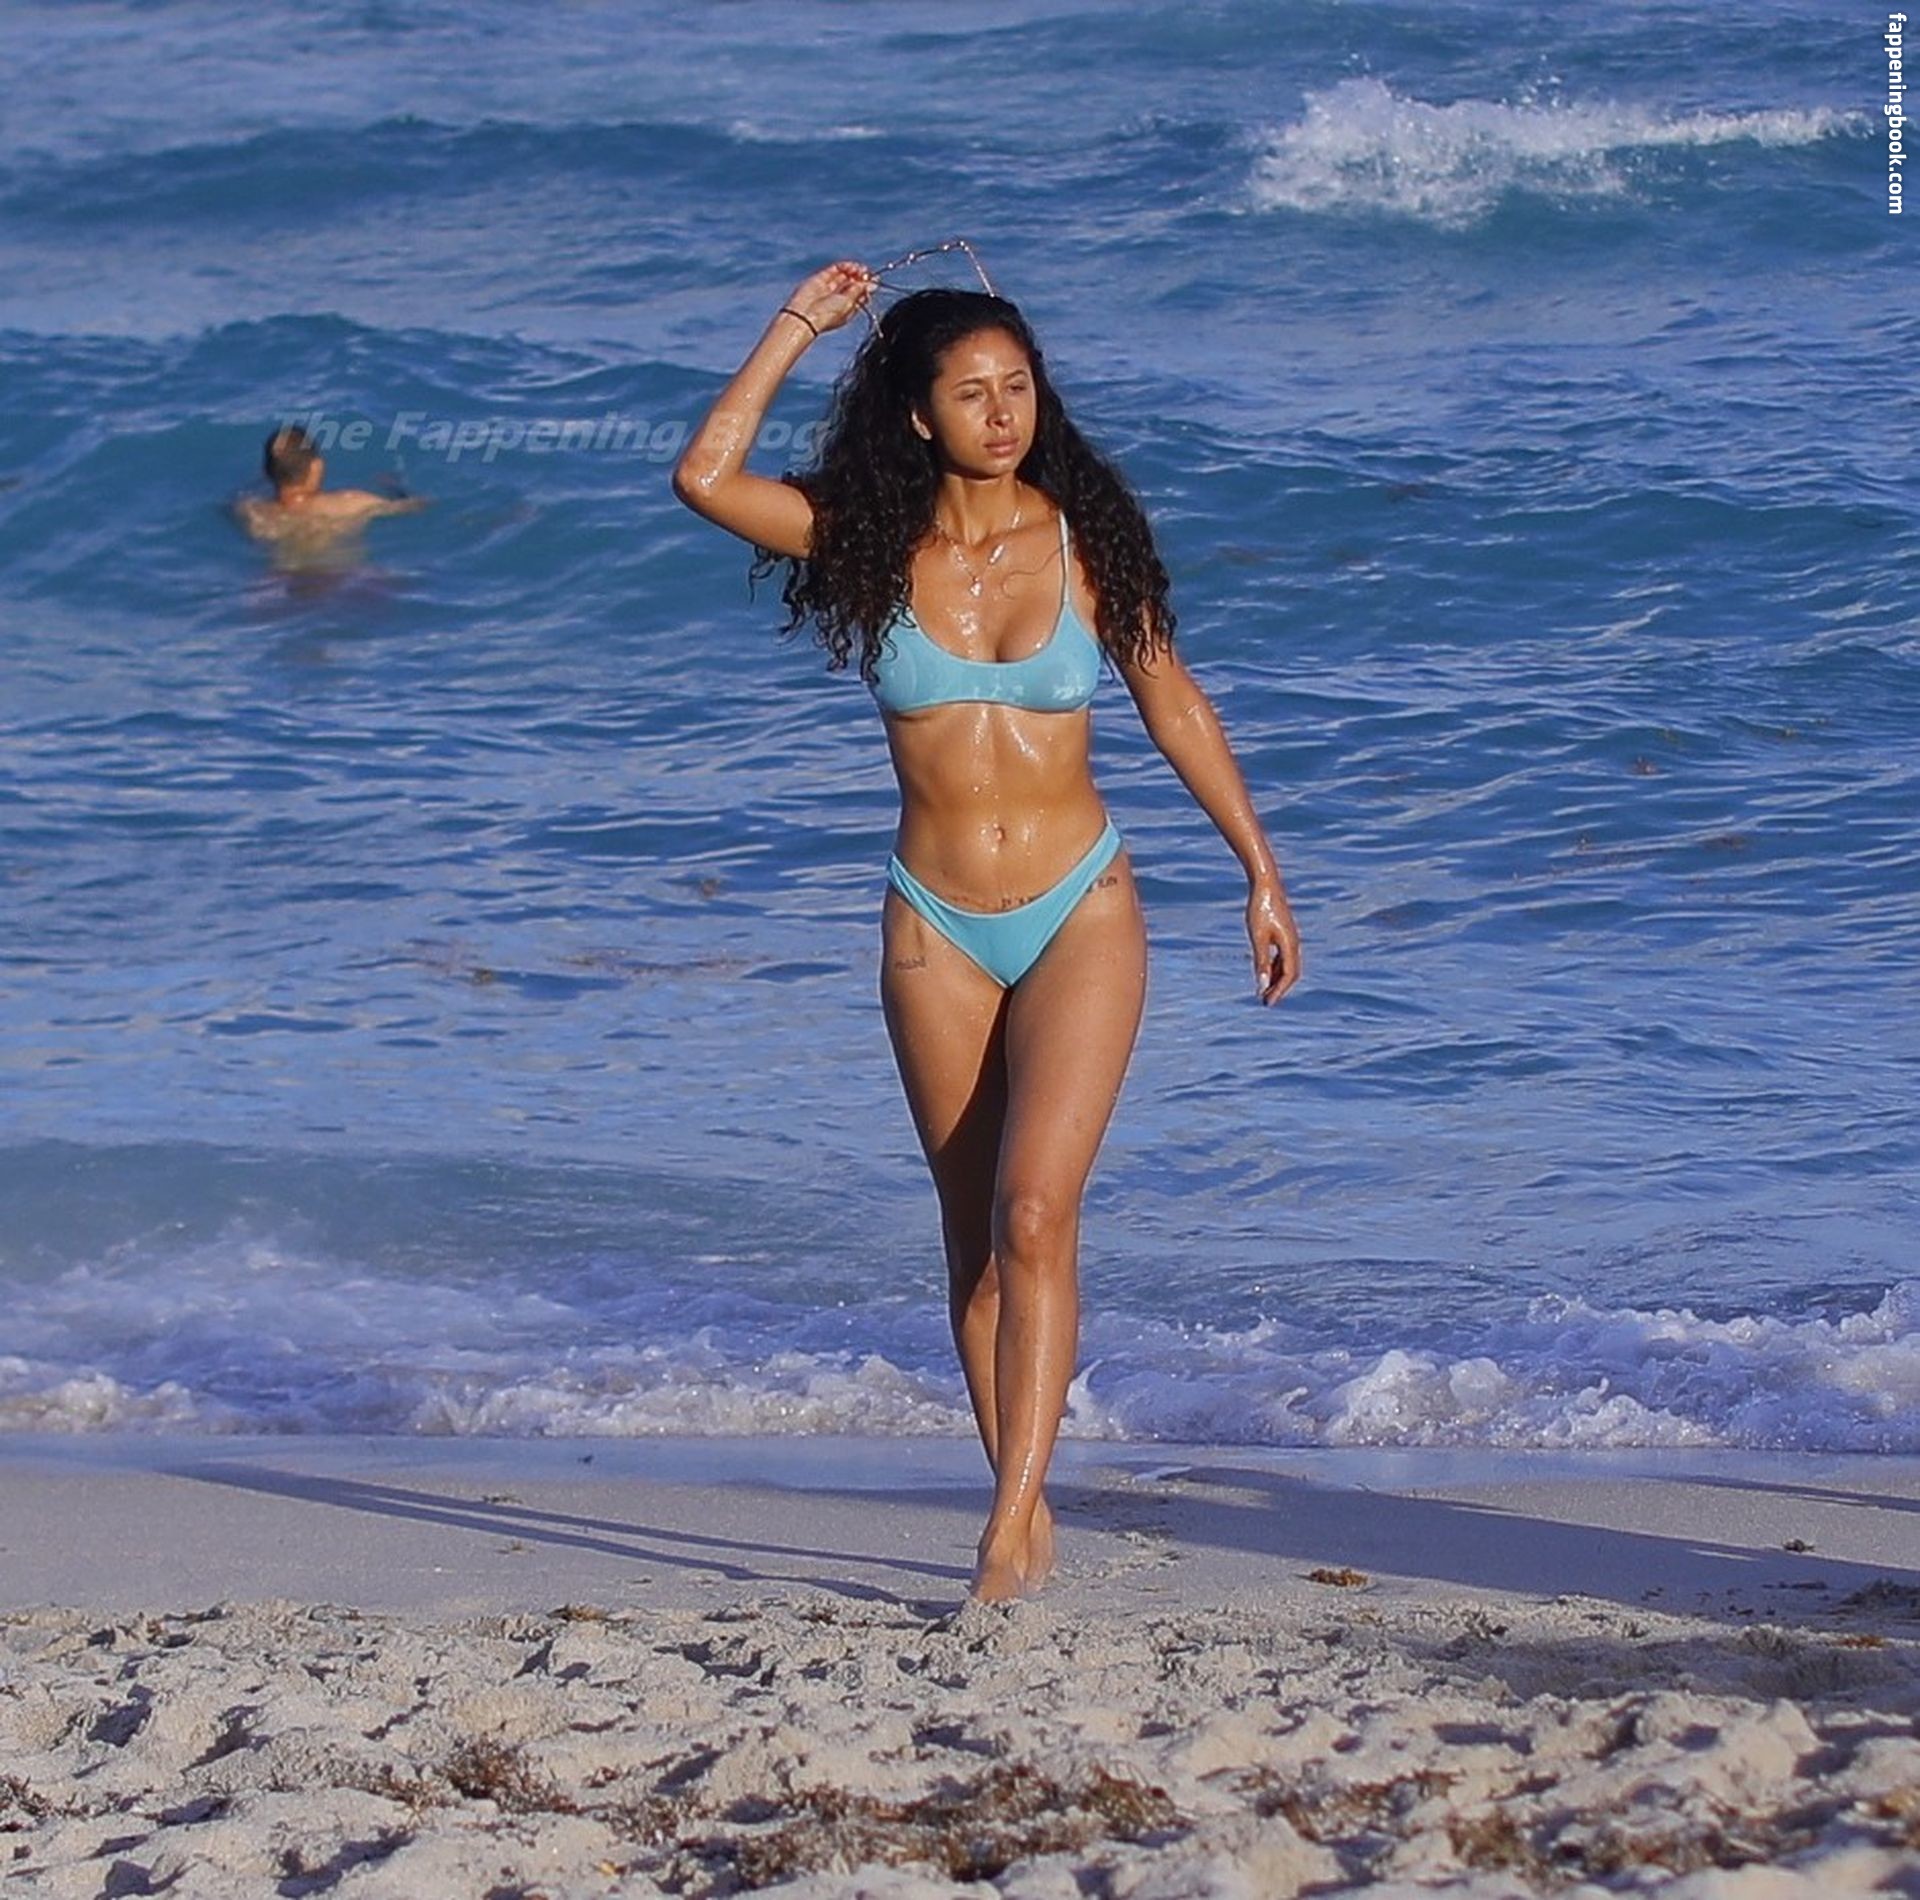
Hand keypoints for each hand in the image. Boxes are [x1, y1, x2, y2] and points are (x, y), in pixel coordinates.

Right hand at [782, 260, 876, 335]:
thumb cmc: (827, 315)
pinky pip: (835, 269)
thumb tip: (872, 283)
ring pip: (845, 275)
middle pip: (854, 283)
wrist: (806, 315)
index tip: (874, 279)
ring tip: (859, 269)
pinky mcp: (821, 278)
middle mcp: (838, 298)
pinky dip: (844, 266)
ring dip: (854, 270)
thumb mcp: (849, 304)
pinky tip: (850, 266)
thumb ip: (859, 291)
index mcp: (847, 308)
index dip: (867, 286)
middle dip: (861, 277)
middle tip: (867, 273)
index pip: (860, 294)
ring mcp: (829, 287)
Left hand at [1248, 876, 1299, 1005]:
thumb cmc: (1260, 909)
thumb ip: (1260, 962)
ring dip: (1277, 978)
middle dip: (1280, 988)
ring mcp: (1291, 937)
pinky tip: (1264, 970)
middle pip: (1292, 973)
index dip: (1279, 991)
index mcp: (1290, 945)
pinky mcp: (1285, 932)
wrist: (1266, 885)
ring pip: (1288, 964)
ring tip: (1264, 990)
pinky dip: (1276, 966)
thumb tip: (1261, 985)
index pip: (1288, 975)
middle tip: (1266, 1001)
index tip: (1267, 1003)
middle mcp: (1294, 943)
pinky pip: (1284, 955)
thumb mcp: (1258, 938)